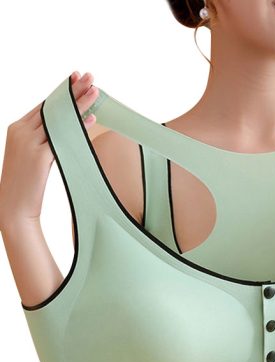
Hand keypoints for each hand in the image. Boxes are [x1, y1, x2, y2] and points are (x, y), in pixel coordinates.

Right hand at [0, 71, 98, 227]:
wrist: (14, 207)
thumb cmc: (26, 184)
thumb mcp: (32, 156)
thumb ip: (43, 140)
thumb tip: (63, 131)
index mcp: (17, 128)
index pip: (44, 105)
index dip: (62, 92)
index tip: (76, 80)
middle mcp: (21, 131)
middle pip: (53, 105)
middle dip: (73, 90)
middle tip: (90, 76)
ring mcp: (29, 143)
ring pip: (59, 117)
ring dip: (79, 103)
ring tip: (95, 91)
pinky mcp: (39, 157)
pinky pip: (63, 137)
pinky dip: (78, 126)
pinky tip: (91, 118)